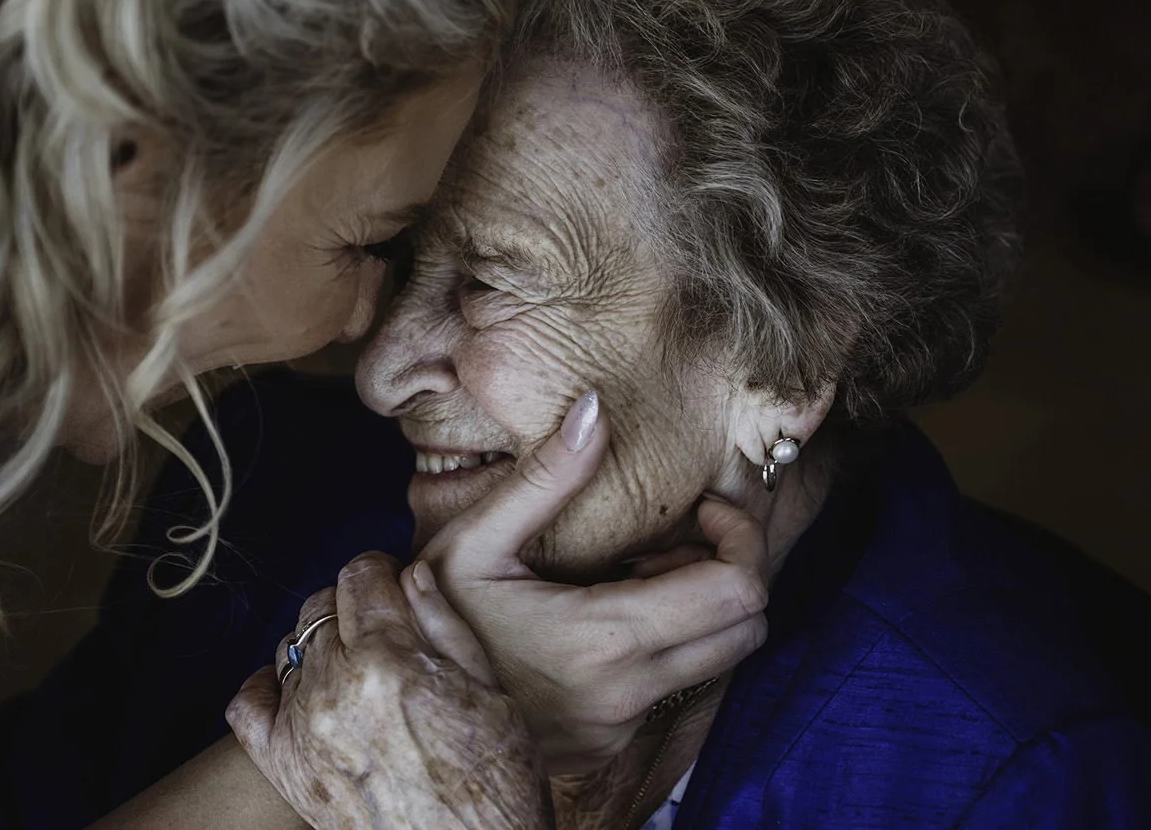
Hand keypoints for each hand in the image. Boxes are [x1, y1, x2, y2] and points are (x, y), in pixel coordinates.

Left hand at [226, 552, 551, 829]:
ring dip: (319, 645)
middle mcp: (335, 687)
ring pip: (290, 647)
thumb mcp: (492, 695)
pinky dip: (268, 687)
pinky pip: (247, 703)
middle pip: (322, 606)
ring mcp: (302, 728)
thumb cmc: (495, 787)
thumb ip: (446, 625)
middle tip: (384, 629)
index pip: (360, 575)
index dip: (381, 571)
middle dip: (352, 605)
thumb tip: (413, 572)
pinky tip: (300, 690)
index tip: (395, 584)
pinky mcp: (283, 767)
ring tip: (357, 667)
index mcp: (390, 660)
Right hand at [401, 395, 770, 773]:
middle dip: (731, 571)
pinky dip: (670, 641)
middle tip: (675, 538)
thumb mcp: (475, 539)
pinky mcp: (612, 742)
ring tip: (638, 572)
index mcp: (604, 639)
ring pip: (722, 660)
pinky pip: (678, 685)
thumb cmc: (434, 615)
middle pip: (748, 628)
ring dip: (703, 609)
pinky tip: (611, 613)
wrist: (403, 706)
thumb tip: (594, 407)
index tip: (704, 508)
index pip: (738, 592)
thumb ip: (545, 476)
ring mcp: (621, 725)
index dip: (741, 538)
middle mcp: (626, 691)